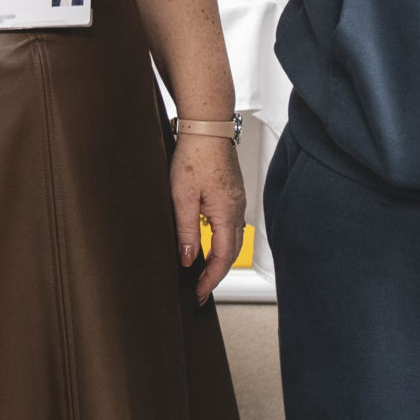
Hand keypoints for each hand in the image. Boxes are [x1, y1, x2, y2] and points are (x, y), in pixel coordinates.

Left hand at [172, 136, 245, 304]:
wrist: (207, 126)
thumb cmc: (194, 155)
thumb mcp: (182, 197)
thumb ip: (186, 231)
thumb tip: (188, 259)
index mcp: (227, 213)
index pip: (222, 257)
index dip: (211, 279)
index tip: (198, 293)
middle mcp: (237, 209)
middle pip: (231, 251)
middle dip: (216, 273)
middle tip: (200, 289)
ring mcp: (237, 200)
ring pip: (232, 238)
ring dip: (219, 258)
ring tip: (203, 271)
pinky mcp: (232, 192)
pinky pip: (230, 224)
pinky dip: (221, 240)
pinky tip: (208, 242)